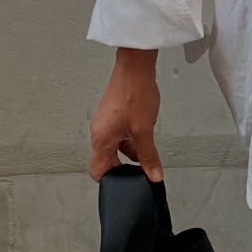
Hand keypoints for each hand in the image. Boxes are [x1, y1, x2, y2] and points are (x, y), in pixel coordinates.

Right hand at [88, 53, 165, 182]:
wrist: (135, 68)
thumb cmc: (135, 93)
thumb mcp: (145, 130)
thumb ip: (149, 156)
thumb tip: (154, 174)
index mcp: (101, 139)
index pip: (98, 171)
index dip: (113, 181)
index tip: (127, 183)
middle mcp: (99, 131)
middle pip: (107, 160)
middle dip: (125, 166)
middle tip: (141, 167)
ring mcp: (104, 122)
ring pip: (114, 147)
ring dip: (129, 151)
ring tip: (145, 147)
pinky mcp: (111, 114)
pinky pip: (118, 134)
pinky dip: (129, 138)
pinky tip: (143, 132)